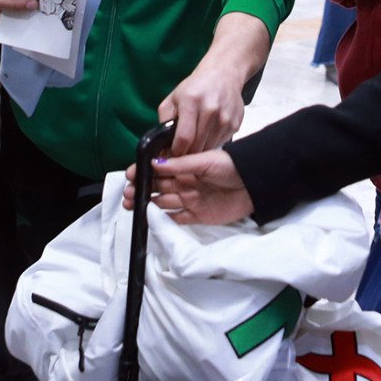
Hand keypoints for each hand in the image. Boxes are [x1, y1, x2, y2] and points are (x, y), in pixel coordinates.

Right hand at [123, 151, 253, 224]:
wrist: (254, 185)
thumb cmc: (230, 166)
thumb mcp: (205, 161)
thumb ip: (180, 164)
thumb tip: (154, 162)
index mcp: (185, 167)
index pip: (159, 170)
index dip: (143, 172)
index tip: (129, 175)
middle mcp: (184, 183)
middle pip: (158, 187)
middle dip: (141, 189)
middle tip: (126, 194)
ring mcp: (190, 200)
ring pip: (164, 202)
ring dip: (148, 203)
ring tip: (131, 204)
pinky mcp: (198, 216)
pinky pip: (178, 218)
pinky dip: (165, 219)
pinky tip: (151, 218)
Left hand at [157, 61, 245, 155]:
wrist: (223, 74)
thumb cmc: (195, 87)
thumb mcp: (173, 98)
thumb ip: (164, 119)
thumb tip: (161, 144)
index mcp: (191, 101)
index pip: (184, 137)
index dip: (176, 151)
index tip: (172, 155)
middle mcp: (210, 110)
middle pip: (197, 145)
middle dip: (187, 153)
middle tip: (182, 152)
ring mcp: (225, 118)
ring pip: (209, 148)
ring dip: (200, 150)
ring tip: (194, 143)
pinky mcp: (235, 124)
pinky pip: (220, 143)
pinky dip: (212, 144)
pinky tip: (207, 135)